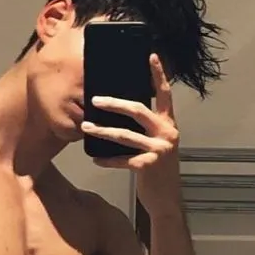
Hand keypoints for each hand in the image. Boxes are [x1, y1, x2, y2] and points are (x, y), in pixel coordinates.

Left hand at [81, 53, 181, 215]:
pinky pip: (121, 159)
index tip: (151, 55)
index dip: (158, 74)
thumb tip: (121, 112)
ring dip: (102, 131)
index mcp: (169, 124)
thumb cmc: (158, 169)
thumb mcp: (157, 144)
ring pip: (124, 135)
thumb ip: (147, 129)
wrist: (166, 199)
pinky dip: (107, 159)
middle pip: (137, 110)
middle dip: (114, 103)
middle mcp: (166, 133)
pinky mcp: (148, 165)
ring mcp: (158, 149)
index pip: (165, 94)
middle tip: (95, 100)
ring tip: (85, 127)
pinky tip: (95, 159)